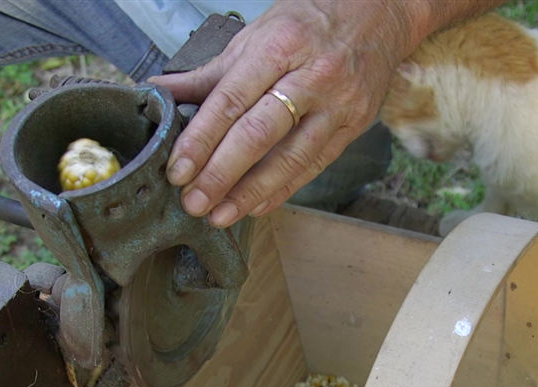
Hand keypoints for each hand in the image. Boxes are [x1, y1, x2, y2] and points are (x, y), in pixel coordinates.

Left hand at [150, 0, 443, 227]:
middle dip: (221, 173)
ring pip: (290, 157)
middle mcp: (312, 76)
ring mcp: (338, 104)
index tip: (177, 170)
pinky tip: (255, 206)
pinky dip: (282, 189)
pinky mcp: (353, 126)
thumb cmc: (308, 21)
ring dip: (250, 192)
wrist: (378, 14)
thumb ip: (211, 71)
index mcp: (279, 46)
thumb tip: (159, 92)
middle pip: (258, 134)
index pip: (231, 101)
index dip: (200, 140)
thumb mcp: (257, 34)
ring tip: (220, 215)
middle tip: (193, 202)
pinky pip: (313, 165)